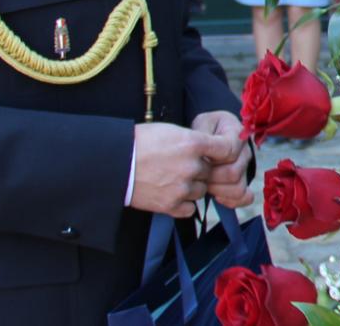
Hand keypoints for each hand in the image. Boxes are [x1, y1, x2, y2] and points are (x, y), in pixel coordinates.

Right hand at [129, 122, 243, 217]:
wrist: (112, 163)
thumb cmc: (139, 142)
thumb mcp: (170, 131)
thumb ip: (194, 141)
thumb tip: (211, 149)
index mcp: (192, 143)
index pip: (226, 150)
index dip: (223, 152)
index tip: (218, 154)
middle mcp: (191, 166)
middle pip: (210, 171)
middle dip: (200, 169)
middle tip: (179, 165)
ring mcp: (182, 187)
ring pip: (201, 190)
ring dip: (191, 186)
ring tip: (170, 178)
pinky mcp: (170, 204)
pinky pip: (190, 208)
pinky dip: (183, 203)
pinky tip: (169, 193)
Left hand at [192, 110, 255, 208]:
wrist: (205, 136)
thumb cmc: (201, 130)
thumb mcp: (200, 124)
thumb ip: (202, 136)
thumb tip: (204, 153)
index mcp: (237, 133)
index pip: (230, 151)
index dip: (213, 158)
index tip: (200, 157)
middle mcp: (246, 151)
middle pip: (233, 173)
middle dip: (211, 178)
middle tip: (196, 175)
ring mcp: (246, 168)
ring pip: (238, 188)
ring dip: (218, 190)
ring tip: (205, 184)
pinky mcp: (244, 182)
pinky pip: (244, 197)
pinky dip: (230, 200)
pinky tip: (217, 197)